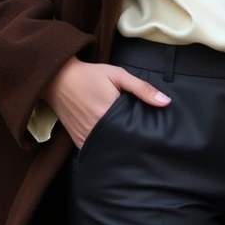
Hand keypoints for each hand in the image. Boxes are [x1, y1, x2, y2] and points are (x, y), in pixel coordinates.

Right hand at [42, 57, 170, 148]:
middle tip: (146, 141)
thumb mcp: (118, 75)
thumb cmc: (90, 75)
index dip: (145, 133)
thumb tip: (166, 102)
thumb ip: (142, 88)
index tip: (155, 135)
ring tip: (132, 144)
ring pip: (109, 149)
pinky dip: (105, 148)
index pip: (133, 131)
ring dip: (120, 147)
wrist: (58, 78)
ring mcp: (85, 137)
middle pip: (122, 143)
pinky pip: (95, 150)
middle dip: (134, 142)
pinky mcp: (77, 140)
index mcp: (107, 114)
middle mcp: (95, 129)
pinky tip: (114, 145)